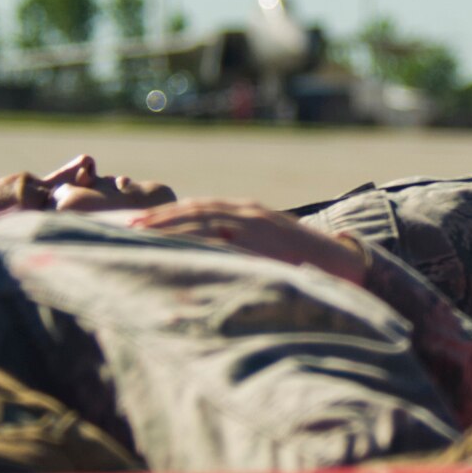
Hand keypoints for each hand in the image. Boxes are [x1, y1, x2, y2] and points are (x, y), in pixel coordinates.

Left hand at [129, 198, 370, 283]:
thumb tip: (215, 264)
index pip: (200, 208)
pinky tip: (173, 246)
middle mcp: (246, 212)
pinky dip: (193, 238)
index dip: (169, 215)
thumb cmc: (304, 263)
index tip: (141, 223)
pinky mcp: (259, 237)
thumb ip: (243, 250)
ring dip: (168, 225)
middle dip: (160, 217)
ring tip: (140, 233)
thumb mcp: (268, 251)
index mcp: (247, 212)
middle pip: (194, 209)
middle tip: (128, 226)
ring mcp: (253, 222)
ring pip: (200, 218)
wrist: (343, 263)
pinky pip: (219, 236)